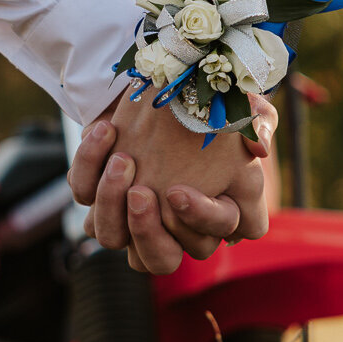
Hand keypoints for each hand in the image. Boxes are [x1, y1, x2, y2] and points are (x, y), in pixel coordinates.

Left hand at [69, 91, 276, 273]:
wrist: (161, 79)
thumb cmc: (208, 102)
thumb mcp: (241, 106)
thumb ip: (259, 122)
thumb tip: (260, 145)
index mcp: (209, 217)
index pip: (208, 240)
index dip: (198, 221)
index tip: (179, 191)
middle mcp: (168, 226)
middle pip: (158, 261)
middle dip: (146, 233)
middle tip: (141, 193)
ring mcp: (127, 214)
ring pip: (112, 238)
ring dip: (111, 205)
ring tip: (123, 161)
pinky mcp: (96, 190)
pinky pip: (82, 194)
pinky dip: (89, 166)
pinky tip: (107, 131)